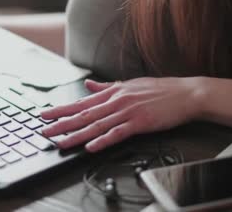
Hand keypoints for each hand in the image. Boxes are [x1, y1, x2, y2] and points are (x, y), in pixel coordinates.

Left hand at [40, 77, 207, 151]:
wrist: (186, 93)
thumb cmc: (160, 90)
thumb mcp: (130, 84)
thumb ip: (107, 86)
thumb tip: (89, 84)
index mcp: (114, 92)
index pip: (82, 102)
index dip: (63, 109)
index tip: (46, 114)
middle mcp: (117, 100)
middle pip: (84, 113)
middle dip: (62, 122)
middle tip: (45, 130)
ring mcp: (128, 111)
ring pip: (97, 124)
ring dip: (77, 134)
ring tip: (61, 141)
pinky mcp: (140, 122)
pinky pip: (118, 133)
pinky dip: (103, 140)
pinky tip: (91, 146)